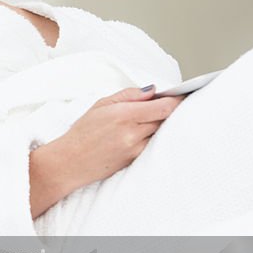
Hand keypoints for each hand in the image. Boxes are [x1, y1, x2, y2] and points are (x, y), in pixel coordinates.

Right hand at [29, 86, 182, 217]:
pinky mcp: (135, 161)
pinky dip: (154, 137)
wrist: (70, 162)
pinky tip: (147, 132)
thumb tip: (152, 90)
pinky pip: (153, 145)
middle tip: (171, 103)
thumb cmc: (82, 132)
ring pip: (161, 133)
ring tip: (155, 117)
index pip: (164, 107)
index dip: (177, 100)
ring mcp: (135, 150)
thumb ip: (129, 95)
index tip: (182, 95)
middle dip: (171, 110)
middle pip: (167, 120)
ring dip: (163, 124)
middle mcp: (132, 134)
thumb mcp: (101, 104)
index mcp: (123, 115)